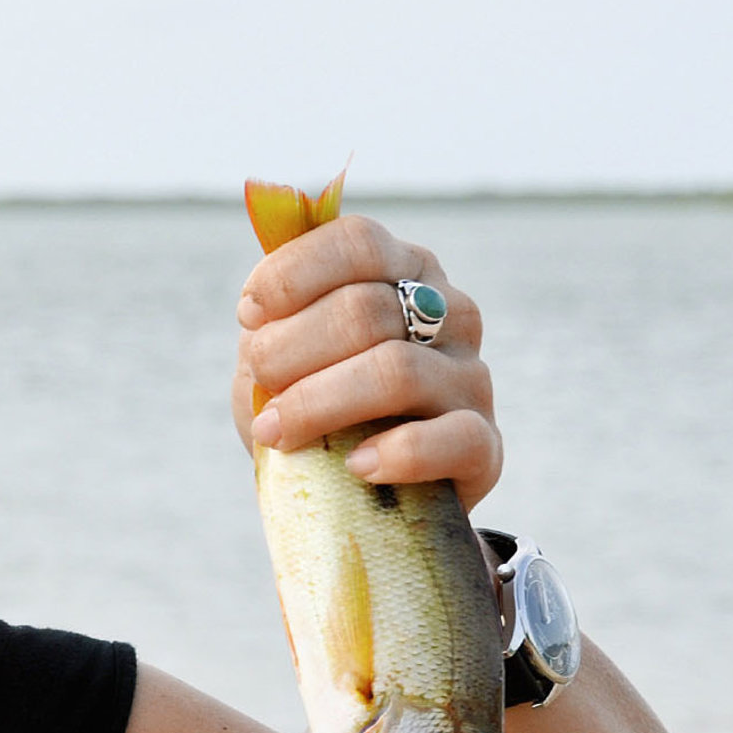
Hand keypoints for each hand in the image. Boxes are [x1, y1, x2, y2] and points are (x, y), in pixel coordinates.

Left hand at [231, 214, 501, 507]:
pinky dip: (395, 453)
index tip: (248, 314)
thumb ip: (275, 318)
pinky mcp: (484, 444)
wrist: (348, 490)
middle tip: (259, 381)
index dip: (291, 275)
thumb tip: (259, 308)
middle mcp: (450, 313)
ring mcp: (472, 377)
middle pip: (363, 310)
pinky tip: (355, 465)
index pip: (357, 242)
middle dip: (288, 348)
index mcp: (405, 270)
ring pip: (394, 371)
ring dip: (316, 402)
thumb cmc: (313, 407)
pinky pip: (450, 439)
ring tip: (275, 431)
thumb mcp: (282, 352)